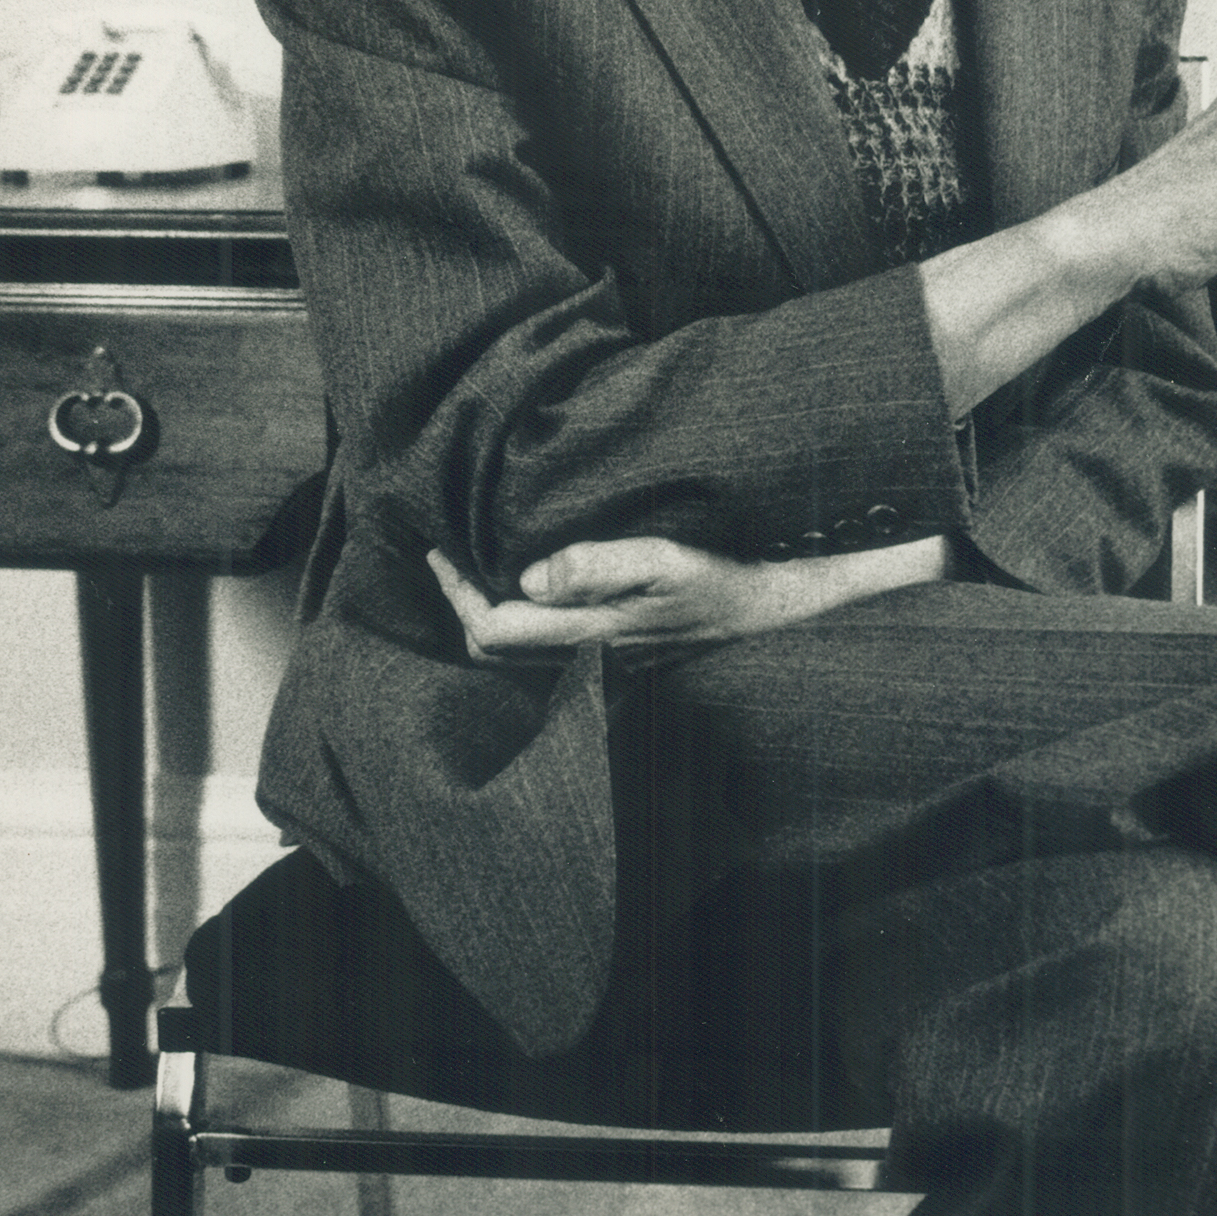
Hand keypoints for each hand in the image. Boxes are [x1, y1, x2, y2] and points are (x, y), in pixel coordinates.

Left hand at [427, 532, 953, 658]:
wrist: (780, 611)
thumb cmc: (727, 578)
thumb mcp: (665, 559)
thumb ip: (594, 565)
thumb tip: (527, 577)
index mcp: (590, 634)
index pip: (491, 628)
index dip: (455, 593)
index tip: (436, 550)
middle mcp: (589, 659)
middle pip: (494, 651)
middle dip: (461, 606)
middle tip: (445, 557)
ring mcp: (604, 665)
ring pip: (519, 655)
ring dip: (488, 616)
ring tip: (475, 569)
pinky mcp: (620, 658)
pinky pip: (548, 649)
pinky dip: (523, 622)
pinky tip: (530, 589)